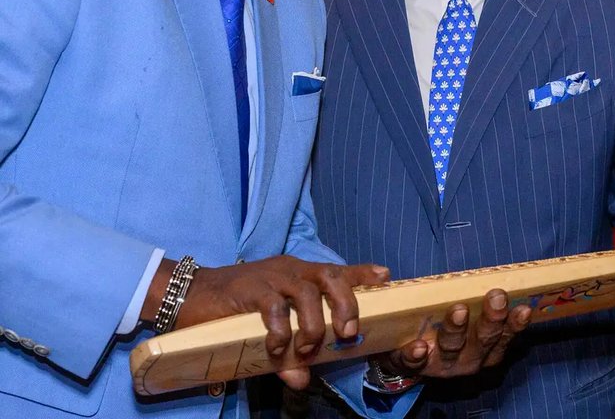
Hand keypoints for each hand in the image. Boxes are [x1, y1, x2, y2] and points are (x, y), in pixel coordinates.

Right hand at [158, 256, 388, 389]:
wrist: (192, 295)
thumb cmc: (236, 307)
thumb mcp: (269, 321)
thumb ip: (290, 347)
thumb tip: (304, 380)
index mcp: (300, 273)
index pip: (337, 270)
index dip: (363, 273)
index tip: (385, 278)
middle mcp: (291, 270)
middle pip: (329, 276)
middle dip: (345, 304)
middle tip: (348, 333)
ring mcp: (271, 278)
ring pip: (305, 292)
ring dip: (313, 324)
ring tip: (308, 348)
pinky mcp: (250, 290)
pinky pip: (273, 308)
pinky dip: (280, 330)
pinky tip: (277, 348)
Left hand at [383, 289, 530, 378]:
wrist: (410, 351)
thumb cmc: (444, 321)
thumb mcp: (460, 301)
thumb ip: (467, 283)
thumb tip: (422, 263)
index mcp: (486, 342)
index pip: (506, 333)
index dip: (516, 322)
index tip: (524, 307)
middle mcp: (469, 356)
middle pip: (484, 340)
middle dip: (492, 319)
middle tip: (496, 296)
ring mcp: (442, 363)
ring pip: (452, 348)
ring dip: (456, 329)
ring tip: (458, 310)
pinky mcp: (414, 365)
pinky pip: (415, 362)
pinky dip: (415, 355)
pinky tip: (418, 347)